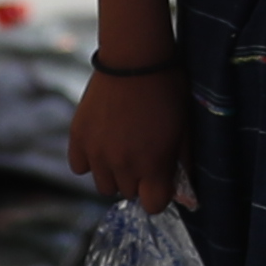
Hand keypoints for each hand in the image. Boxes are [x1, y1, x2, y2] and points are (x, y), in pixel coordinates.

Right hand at [68, 64, 183, 210]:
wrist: (134, 60)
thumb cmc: (168, 91)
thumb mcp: (186, 128)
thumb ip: (183, 164)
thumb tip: (188, 198)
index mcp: (153, 166)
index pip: (153, 206)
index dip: (159, 194)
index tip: (162, 179)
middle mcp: (122, 165)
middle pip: (128, 193)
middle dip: (138, 180)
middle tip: (144, 155)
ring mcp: (97, 153)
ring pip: (103, 185)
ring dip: (114, 174)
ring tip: (123, 149)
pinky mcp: (77, 138)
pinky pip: (80, 168)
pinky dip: (90, 161)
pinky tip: (102, 143)